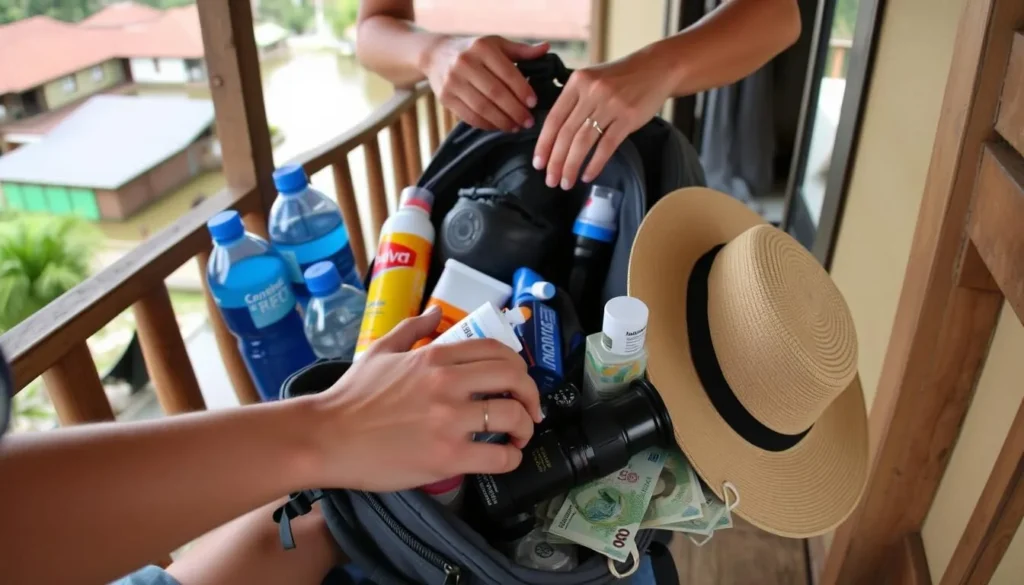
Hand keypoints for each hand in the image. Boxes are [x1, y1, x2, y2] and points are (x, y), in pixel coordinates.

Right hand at [312, 308, 541, 491]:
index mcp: (435, 356)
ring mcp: (449, 421)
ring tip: (520, 436)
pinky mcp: (446, 457)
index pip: (497, 351)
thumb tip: (436, 313)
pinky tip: (506, 459)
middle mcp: (448, 384)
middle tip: (530, 409)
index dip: (518, 367)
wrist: (325, 436)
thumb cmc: (350, 396)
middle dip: (531, 395)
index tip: (518, 383)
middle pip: (515, 379)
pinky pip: (498, 457)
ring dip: (526, 428)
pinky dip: (511, 459)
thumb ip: (412, 328)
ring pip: (513, 417)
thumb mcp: (380, 349)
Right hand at [422, 35, 548, 131]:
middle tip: (529, 121)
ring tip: (516, 127)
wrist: (437, 55)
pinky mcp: (445, 98)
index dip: (522, 90)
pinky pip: (470, 116)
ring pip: (482, 108)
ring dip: (502, 121)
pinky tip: (499, 127)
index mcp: (482, 48)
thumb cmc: (475, 50)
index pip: (507, 73)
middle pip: (495, 93)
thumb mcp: (496, 44)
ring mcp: (453, 81)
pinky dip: (487, 125)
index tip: (534, 103)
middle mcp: (465, 63)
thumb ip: (521, 50)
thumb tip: (546, 49)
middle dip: (515, 110)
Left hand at [533, 54, 672, 188]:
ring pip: (584, 142)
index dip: (544, 144)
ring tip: (566, 182)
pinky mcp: (628, 117)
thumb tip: (554, 135)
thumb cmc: (622, 77)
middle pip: (566, 133)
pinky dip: (595, 163)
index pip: (554, 118)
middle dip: (555, 161)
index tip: (538, 163)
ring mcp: (611, 104)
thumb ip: (574, 100)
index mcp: (578, 82)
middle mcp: (592, 92)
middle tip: (550, 179)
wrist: (657, 68)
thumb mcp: (593, 79)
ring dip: (572, 166)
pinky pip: (606, 145)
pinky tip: (587, 175)